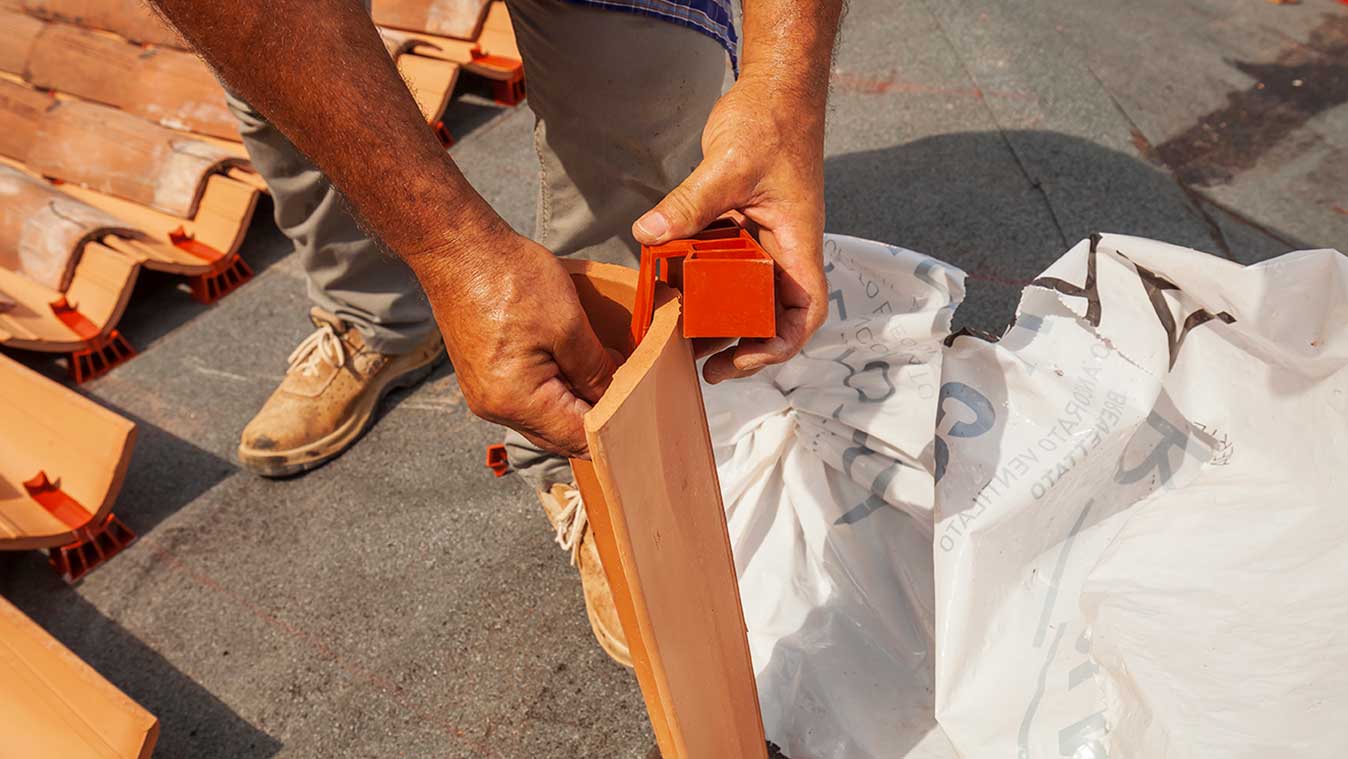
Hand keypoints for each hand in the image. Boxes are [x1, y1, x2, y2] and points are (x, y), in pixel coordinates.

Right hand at [410, 228, 619, 457]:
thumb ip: (596, 370)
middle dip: (596, 420)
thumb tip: (615, 398)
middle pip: (559, 436)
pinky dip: (555, 391)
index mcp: (515, 400)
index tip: (644, 417)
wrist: (458, 250)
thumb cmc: (510, 279)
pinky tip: (575, 366)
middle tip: (633, 397)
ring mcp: (485, 395)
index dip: (614, 431)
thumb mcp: (569, 325)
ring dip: (576, 404)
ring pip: (544, 419)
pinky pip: (528, 400)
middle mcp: (495, 408)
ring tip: (606, 376)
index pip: (577, 438)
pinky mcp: (483, 378)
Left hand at [632, 74, 828, 383]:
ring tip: (680, 335)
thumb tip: (649, 234)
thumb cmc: (772, 123)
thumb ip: (691, 203)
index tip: (741, 360)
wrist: (776, 89)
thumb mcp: (729, 166)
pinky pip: (723, 261)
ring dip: (717, 315)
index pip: (803, 313)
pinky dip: (701, 277)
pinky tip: (670, 284)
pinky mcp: (741, 224)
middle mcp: (783, 249)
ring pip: (744, 292)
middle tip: (698, 359)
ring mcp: (762, 238)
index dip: (778, 346)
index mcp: (797, 245)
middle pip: (770, 313)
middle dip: (739, 342)